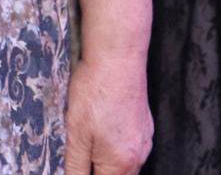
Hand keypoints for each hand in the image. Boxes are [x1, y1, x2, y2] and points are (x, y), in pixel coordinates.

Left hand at [63, 51, 151, 174]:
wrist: (118, 57)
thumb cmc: (95, 91)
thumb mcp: (76, 133)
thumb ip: (76, 166)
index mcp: (121, 163)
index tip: (76, 163)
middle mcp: (139, 155)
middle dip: (96, 168)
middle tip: (79, 147)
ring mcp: (144, 139)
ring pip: (124, 162)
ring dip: (105, 158)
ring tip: (88, 135)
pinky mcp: (144, 125)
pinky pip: (130, 145)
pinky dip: (115, 144)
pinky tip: (101, 126)